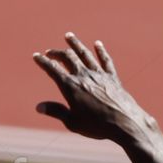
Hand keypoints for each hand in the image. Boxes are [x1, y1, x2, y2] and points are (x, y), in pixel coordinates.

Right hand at [32, 33, 154, 143]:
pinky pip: (105, 61)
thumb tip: (38, 107)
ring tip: (69, 35)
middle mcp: (84, 76)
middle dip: (57, 53)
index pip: (53, 69)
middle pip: (68, 57)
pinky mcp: (113, 77)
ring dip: (75, 44)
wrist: (125, 123)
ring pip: (85, 54)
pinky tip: (97, 44)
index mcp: (71, 87)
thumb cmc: (98, 126)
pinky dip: (100, 51)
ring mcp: (99, 75)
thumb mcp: (73, 122)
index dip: (43, 62)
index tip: (36, 56)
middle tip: (50, 52)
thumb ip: (56, 111)